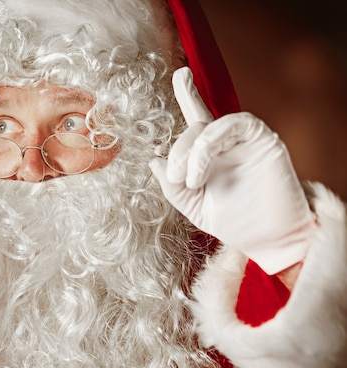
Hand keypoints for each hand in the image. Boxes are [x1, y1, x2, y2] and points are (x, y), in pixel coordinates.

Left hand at [149, 67, 315, 274]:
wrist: (267, 240)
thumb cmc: (233, 222)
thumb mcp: (192, 205)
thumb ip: (172, 185)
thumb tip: (154, 160)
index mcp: (210, 154)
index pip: (197, 118)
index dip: (188, 94)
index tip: (181, 74)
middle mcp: (226, 143)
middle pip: (194, 128)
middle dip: (178, 152)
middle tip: (177, 179)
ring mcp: (245, 141)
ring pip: (210, 126)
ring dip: (192, 151)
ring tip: (190, 180)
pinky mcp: (264, 141)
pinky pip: (236, 123)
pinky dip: (210, 142)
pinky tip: (201, 168)